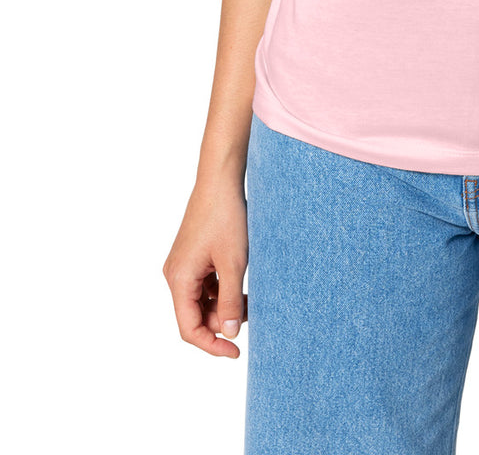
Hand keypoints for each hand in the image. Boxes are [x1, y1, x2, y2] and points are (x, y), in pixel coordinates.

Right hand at [163, 179, 248, 357]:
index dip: (211, 345)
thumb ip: (230, 302)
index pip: (189, 328)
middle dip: (220, 323)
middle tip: (250, 319)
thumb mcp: (234, 263)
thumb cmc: (227, 217)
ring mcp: (183, 265)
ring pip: (200, 300)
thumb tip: (229, 335)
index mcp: (179, 279)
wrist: (221, 180)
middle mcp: (175, 274)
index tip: (235, 352)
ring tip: (250, 300)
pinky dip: (221, 291)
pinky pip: (204, 285)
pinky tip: (241, 286)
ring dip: (223, 306)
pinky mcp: (192, 256)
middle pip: (194, 316)